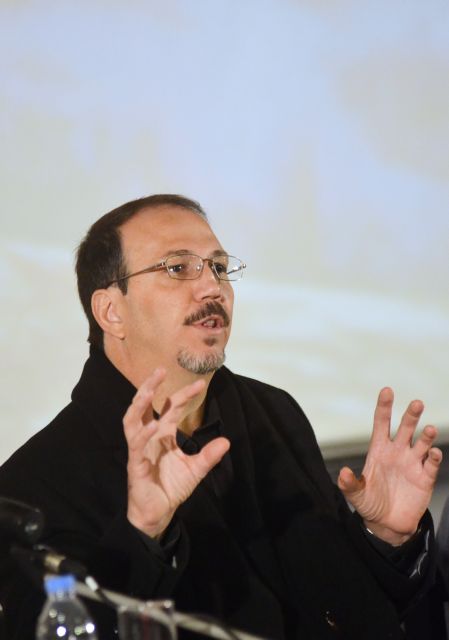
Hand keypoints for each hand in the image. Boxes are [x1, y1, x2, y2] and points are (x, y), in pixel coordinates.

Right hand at [123, 369, 229, 537]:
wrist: (158, 513)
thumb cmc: (171, 487)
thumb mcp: (195, 470)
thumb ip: (208, 456)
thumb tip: (226, 441)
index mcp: (163, 434)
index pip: (171, 407)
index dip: (184, 395)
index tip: (200, 383)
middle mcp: (149, 436)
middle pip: (145, 405)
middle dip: (150, 386)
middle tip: (160, 369)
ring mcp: (140, 448)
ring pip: (132, 419)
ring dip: (139, 404)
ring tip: (148, 390)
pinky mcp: (135, 463)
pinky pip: (136, 444)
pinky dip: (144, 434)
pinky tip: (153, 426)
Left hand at [338, 387, 441, 545]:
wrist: (388, 524)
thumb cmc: (370, 503)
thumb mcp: (356, 495)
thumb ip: (349, 484)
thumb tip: (343, 473)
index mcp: (379, 450)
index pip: (382, 423)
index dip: (384, 407)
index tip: (387, 390)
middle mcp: (397, 452)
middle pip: (406, 428)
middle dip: (411, 415)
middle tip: (416, 403)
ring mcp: (412, 464)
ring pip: (422, 443)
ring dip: (427, 435)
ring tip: (429, 429)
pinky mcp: (424, 478)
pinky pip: (431, 464)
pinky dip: (433, 457)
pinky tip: (433, 452)